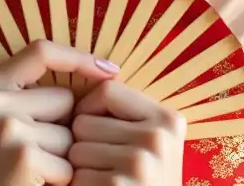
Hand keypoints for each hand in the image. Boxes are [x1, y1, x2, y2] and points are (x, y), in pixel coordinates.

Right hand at [0, 41, 119, 185]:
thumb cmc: (2, 171)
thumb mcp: (7, 122)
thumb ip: (36, 98)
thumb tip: (106, 76)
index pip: (40, 51)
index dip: (77, 57)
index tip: (108, 69)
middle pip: (64, 98)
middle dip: (63, 127)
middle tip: (34, 155)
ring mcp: (7, 126)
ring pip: (70, 132)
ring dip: (63, 156)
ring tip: (34, 172)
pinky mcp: (23, 155)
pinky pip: (68, 162)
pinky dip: (61, 179)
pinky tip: (36, 185)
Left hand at [69, 79, 185, 184]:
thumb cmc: (142, 185)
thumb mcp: (150, 144)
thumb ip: (126, 115)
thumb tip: (79, 69)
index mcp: (168, 119)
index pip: (106, 90)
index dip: (89, 109)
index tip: (93, 128)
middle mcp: (159, 137)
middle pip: (84, 120)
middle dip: (82, 144)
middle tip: (102, 166)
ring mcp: (142, 163)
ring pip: (76, 148)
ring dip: (78, 169)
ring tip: (101, 182)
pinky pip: (76, 176)